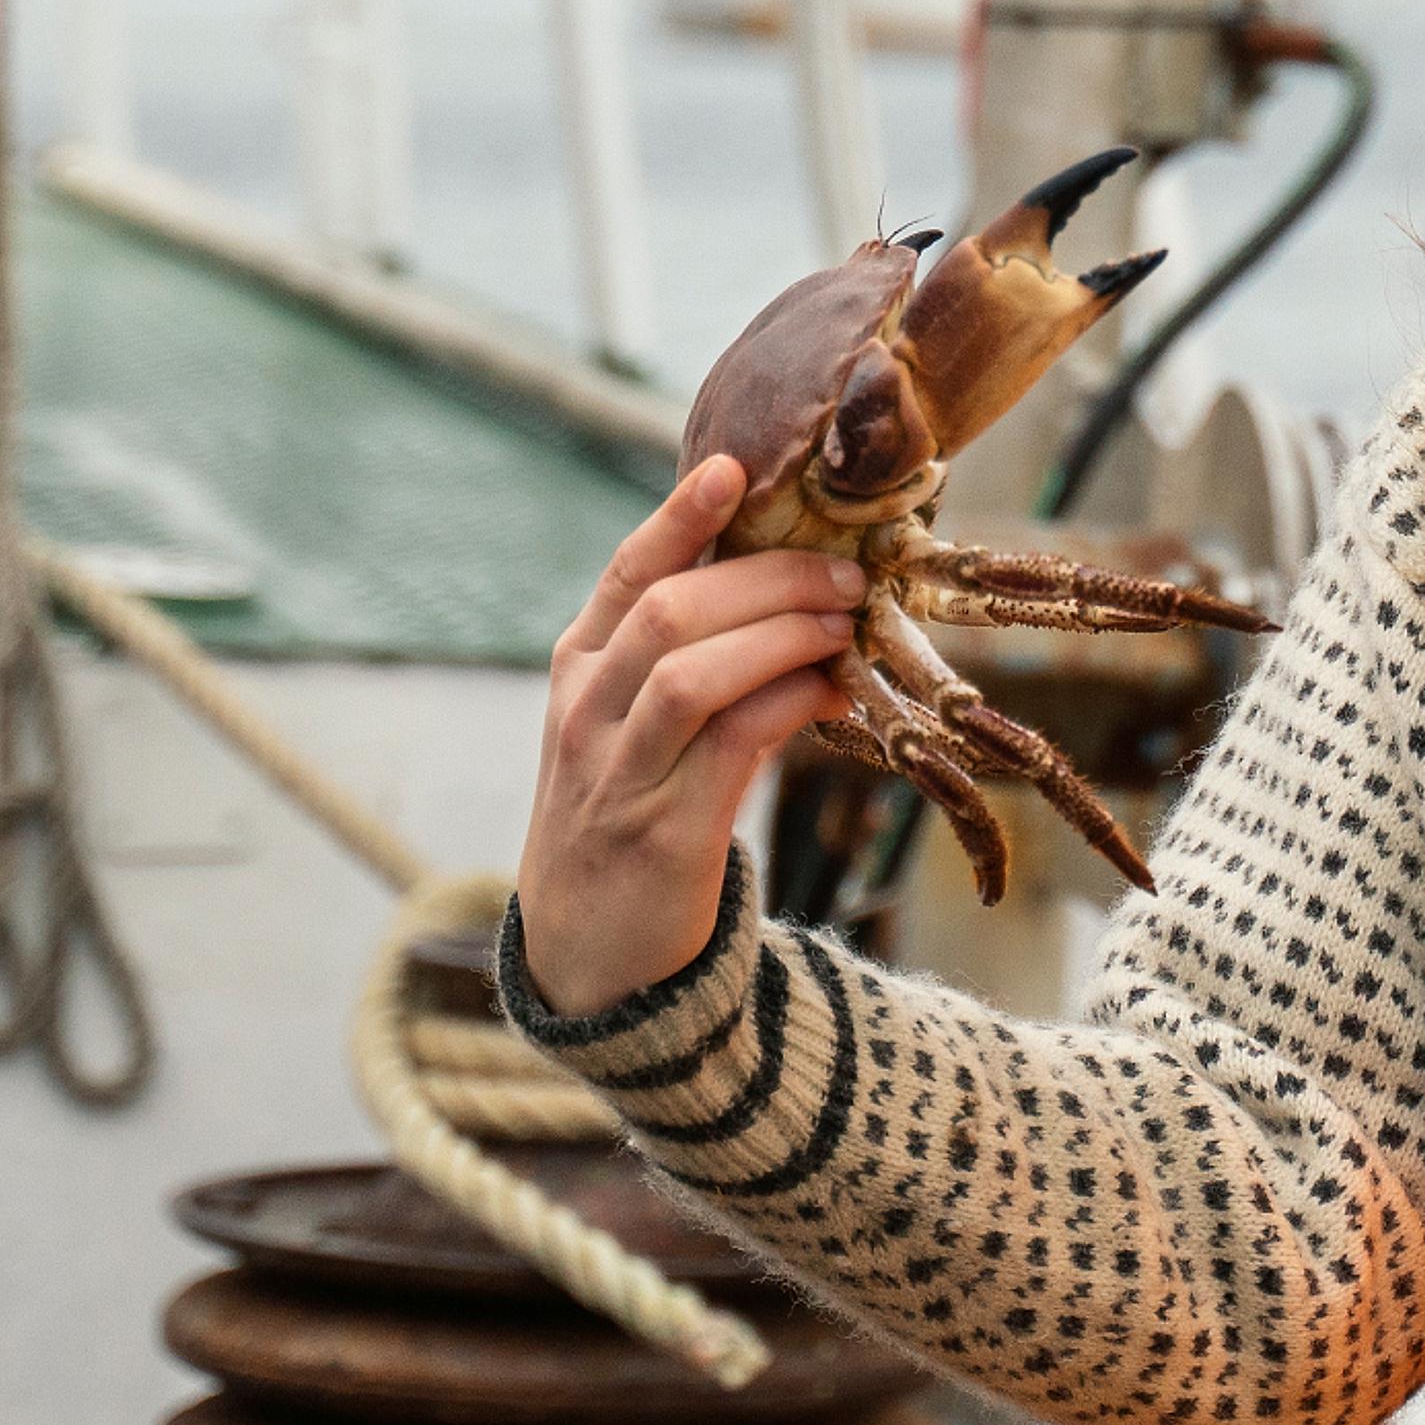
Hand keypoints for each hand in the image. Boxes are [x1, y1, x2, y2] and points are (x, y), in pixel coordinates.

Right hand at [514, 459, 866, 1016]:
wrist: (586, 956)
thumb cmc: (626, 818)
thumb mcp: (630, 730)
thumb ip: (686, 662)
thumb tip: (788, 590)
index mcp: (578, 673)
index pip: (624, 576)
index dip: (678, 518)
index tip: (732, 468)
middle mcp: (586, 714)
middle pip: (669, 611)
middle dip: (766, 578)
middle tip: (846, 574)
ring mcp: (618, 774)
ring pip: (692, 672)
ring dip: (780, 634)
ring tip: (845, 623)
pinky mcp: (662, 833)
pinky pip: (730, 745)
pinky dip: (788, 704)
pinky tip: (834, 693)